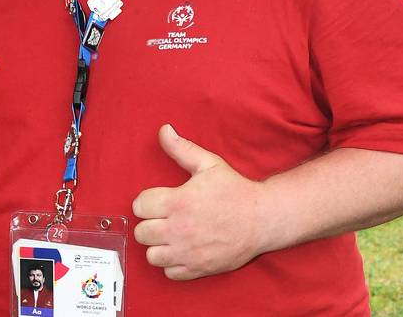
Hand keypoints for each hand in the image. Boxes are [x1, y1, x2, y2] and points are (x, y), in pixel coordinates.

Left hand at [132, 125, 265, 280]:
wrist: (263, 219)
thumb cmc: (235, 191)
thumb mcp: (209, 164)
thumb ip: (182, 149)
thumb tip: (163, 130)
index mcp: (179, 202)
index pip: (139, 206)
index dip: (146, 202)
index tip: (158, 201)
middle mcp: (179, 229)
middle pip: (141, 232)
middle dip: (149, 224)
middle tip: (163, 219)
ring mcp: (188, 252)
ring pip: (152, 256)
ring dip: (158, 246)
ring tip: (170, 236)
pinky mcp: (198, 268)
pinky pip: (170, 273)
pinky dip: (173, 264)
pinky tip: (182, 251)